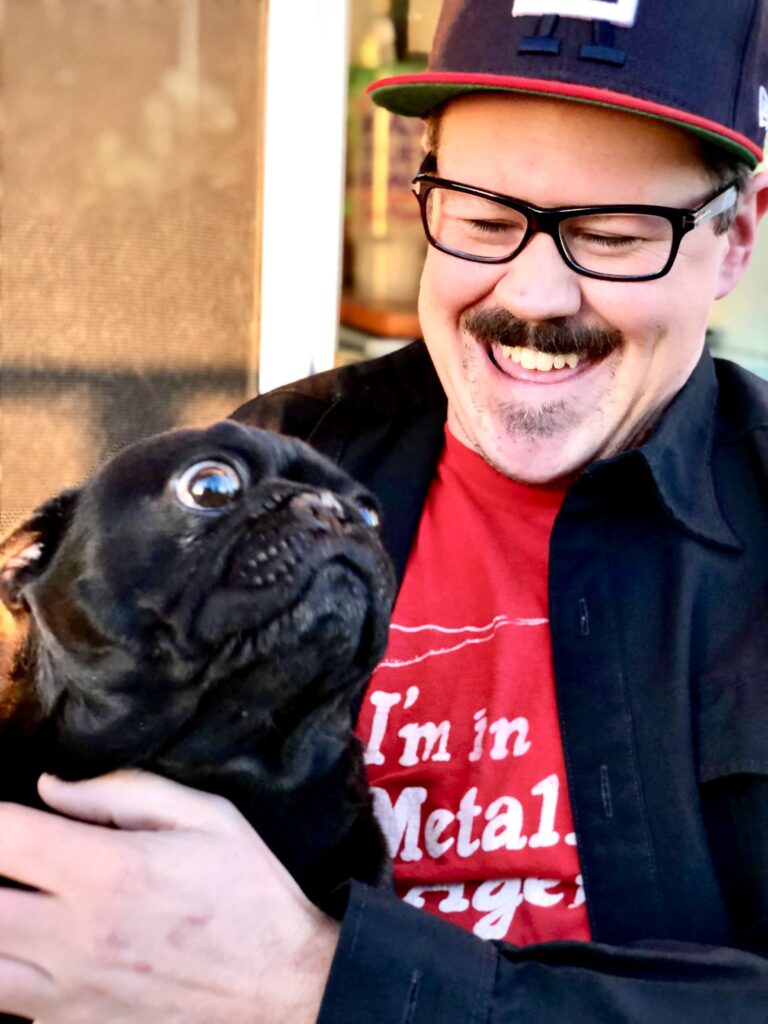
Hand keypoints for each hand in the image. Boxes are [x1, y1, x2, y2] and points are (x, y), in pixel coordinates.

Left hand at [0, 771, 338, 1022]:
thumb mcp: (206, 816)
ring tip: (19, 904)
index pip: (6, 837)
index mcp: (109, 872)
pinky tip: (36, 946)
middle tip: (13, 858)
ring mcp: (69, 994)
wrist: (282, 986)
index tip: (6, 814)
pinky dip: (11, 971)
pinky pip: (11, 1005)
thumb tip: (50, 787)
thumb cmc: (249, 892)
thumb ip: (123, 791)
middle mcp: (76, 938)